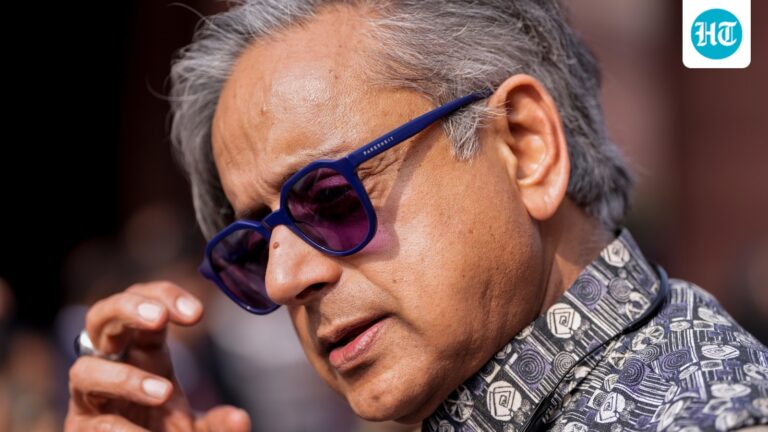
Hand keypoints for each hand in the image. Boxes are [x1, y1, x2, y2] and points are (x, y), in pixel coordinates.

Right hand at [64, 281, 250, 430]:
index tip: (197, 313)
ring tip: (164, 392)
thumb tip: (239, 419)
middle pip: (101, 316)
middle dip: (127, 308)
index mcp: (144, 350)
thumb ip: (218, 421)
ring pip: (84, 369)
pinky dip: (121, 428)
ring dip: (124, 378)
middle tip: (159, 319)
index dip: (164, 297)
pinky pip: (94, 421)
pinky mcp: (81, 429)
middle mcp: (113, 364)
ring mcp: (91, 396)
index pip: (146, 304)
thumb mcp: (198, 427)